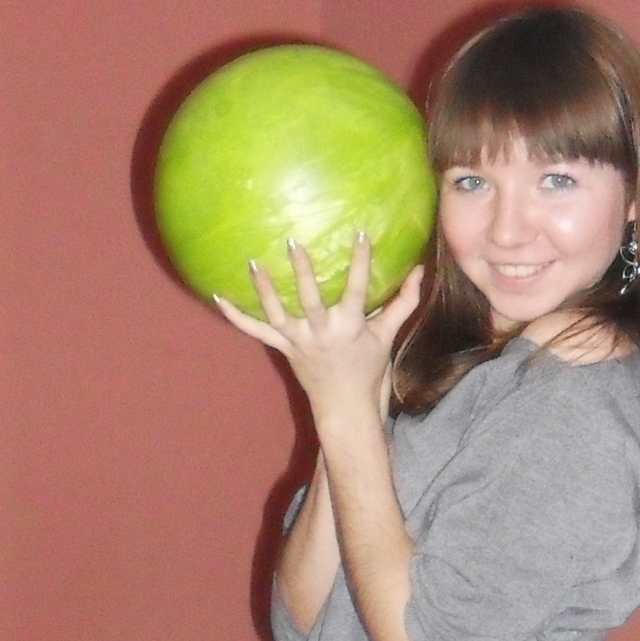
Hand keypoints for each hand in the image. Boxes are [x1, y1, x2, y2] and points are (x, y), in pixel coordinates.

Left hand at [213, 233, 423, 425]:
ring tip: (253, 262)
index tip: (361, 233)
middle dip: (303, 271)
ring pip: (277, 314)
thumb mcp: (388, 335)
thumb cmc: (369, 368)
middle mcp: (321, 333)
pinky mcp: (284, 349)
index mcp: (349, 326)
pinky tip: (218, 297)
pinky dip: (237, 317)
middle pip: (310, 299)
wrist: (345, 407)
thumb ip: (403, 302)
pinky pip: (256, 332)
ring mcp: (299, 342)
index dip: (360, 261)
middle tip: (294, 241)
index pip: (356, 288)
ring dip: (264, 289)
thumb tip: (421, 269)